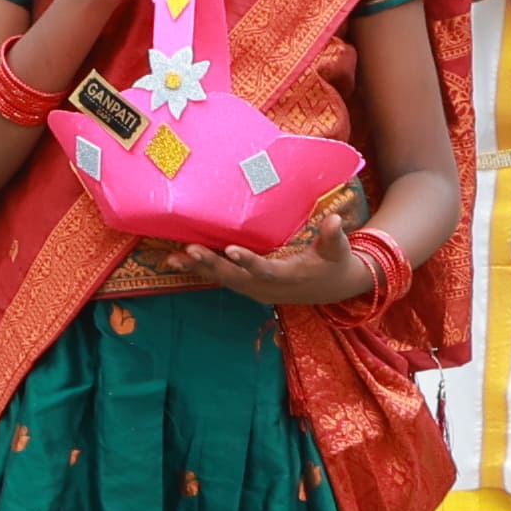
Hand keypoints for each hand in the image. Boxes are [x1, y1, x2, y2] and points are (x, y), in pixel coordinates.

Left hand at [179, 210, 376, 313]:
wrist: (333, 288)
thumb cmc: (335, 263)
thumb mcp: (338, 250)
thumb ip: (334, 236)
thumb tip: (334, 221)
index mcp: (289, 277)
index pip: (266, 270)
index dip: (248, 262)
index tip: (231, 250)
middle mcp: (267, 288)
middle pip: (235, 277)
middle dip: (211, 264)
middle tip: (189, 250)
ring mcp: (255, 289)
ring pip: (223, 280)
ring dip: (198, 269)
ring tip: (172, 259)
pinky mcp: (248, 286)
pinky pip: (222, 279)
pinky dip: (201, 270)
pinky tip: (179, 261)